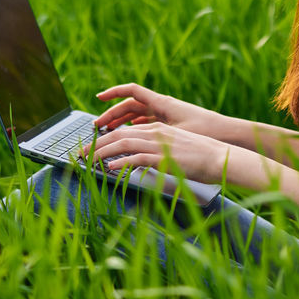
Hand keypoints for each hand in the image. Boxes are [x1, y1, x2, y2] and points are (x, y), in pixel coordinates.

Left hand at [84, 122, 230, 182]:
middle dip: (96, 144)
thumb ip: (155, 151)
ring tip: (88, 162)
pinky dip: (121, 163)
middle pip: (118, 134)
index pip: (124, 130)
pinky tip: (110, 169)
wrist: (218, 157)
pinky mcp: (163, 157)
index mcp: (156, 128)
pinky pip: (136, 158)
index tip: (91, 148)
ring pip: (122, 143)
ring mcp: (158, 144)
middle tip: (80, 155)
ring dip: (102, 153)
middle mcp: (154, 132)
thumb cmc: (199, 157)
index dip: (105, 139)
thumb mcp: (173, 149)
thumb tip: (137, 161)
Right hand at [91, 82, 223, 137]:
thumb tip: (132, 137)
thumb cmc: (206, 130)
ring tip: (109, 132)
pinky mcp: (172, 124)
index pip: (132, 91)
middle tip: (98, 126)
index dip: (113, 93)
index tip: (98, 98)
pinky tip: (130, 135)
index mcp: (162, 103)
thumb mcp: (177, 131)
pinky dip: (135, 127)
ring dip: (122, 121)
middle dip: (112, 114)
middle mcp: (163, 106)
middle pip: (131, 106)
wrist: (228, 133)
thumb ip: (153, 133)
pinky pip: (148, 122)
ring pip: (138, 115)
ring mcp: (167, 114)